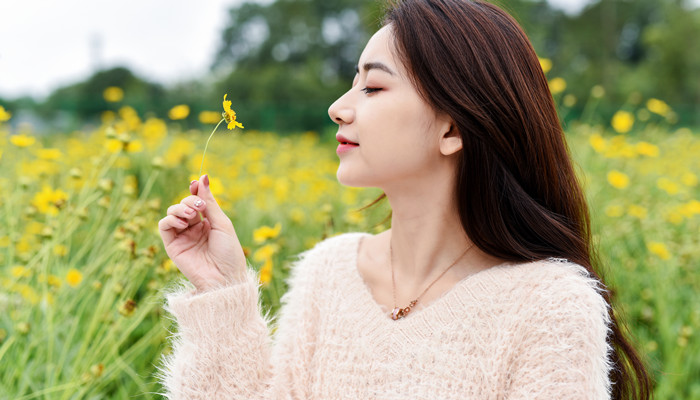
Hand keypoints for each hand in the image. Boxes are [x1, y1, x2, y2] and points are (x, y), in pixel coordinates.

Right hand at [158, 175, 246, 291]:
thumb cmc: (229, 252)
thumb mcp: (221, 223)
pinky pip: (164, 225)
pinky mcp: (172, 246)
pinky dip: (170, 218)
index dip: (195, 190)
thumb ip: (209, 202)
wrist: (224, 278)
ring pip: (172, 212)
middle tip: (198, 207)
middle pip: (184, 204)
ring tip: (191, 214)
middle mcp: (194, 228)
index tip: (195, 183)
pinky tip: (183, 222)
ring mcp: (183, 237)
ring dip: (179, 207)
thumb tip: (202, 177)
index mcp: (209, 223)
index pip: (197, 201)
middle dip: (190, 200)